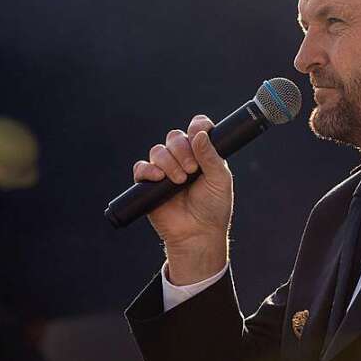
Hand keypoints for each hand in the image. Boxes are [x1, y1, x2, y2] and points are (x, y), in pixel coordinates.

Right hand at [132, 114, 233, 249]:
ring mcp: (164, 170)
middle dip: (182, 150)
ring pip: (158, 151)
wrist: (198, 233)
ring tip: (180, 181)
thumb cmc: (213, 207)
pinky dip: (148, 170)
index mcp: (202, 154)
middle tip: (192, 170)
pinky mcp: (149, 184)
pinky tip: (160, 178)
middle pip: (174, 137)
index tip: (199, 132)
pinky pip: (141, 167)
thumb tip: (200, 134)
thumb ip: (211, 156)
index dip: (197, 126)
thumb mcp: (220, 180)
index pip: (196, 129)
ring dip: (169, 162)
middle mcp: (182, 159)